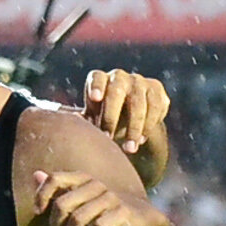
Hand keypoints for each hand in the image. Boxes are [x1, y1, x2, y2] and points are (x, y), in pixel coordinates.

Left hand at [32, 167, 168, 225]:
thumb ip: (59, 189)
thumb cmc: (105, 211)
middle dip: (55, 225)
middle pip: (62, 204)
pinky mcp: (123, 211)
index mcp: (83, 178)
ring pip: (78, 218)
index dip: (41, 195)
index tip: (37, 212)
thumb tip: (35, 174)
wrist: (142, 220)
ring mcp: (110, 197)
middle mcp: (96, 184)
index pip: (54, 179)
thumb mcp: (80, 200)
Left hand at [81, 70, 171, 190]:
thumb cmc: (105, 115)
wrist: (132, 114)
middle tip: (108, 137)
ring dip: (135, 127)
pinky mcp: (157, 90)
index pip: (97, 78)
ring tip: (129, 148)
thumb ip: (82, 120)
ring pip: (140, 102)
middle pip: (117, 91)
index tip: (94, 99)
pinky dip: (150, 125)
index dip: (96, 86)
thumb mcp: (92, 117)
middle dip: (112, 116)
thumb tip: (68, 125)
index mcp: (100, 80)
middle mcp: (119, 77)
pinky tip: (142, 139)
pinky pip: (156, 106)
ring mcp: (140, 82)